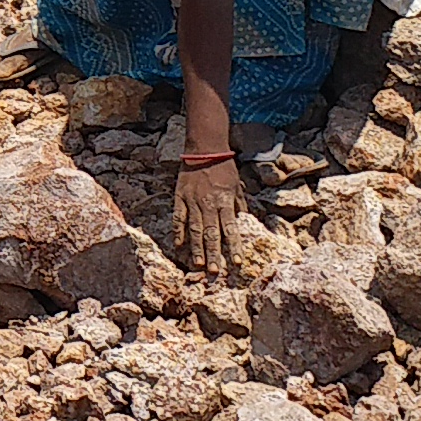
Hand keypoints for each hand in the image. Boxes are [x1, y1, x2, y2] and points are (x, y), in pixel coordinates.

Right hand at [175, 157, 246, 277]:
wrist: (204, 149)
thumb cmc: (224, 168)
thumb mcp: (237, 186)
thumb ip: (239, 205)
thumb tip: (242, 222)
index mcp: (224, 201)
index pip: (230, 229)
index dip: (234, 246)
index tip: (237, 262)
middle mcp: (208, 203)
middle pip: (211, 233)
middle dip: (214, 253)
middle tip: (216, 271)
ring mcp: (192, 201)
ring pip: (194, 229)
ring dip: (197, 248)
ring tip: (199, 264)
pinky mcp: (180, 197)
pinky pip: (178, 217)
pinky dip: (178, 231)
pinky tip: (179, 245)